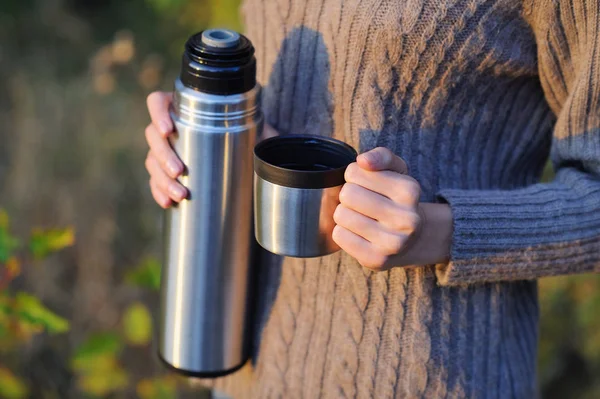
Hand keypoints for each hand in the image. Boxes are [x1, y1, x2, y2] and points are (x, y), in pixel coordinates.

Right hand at [144, 91, 277, 207]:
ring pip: (152, 161)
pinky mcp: (167, 172)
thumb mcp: (259, 133)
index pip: (158, 102)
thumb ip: (265, 134)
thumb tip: (271, 144)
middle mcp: (172, 128)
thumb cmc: (250, 138)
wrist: (249, 159)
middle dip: (164, 156)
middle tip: (180, 171)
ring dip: (162, 179)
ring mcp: (167, 150)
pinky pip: (155, 182)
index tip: (168, 130)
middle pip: (153, 136)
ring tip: (180, 194)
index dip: (157, 113)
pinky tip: (168, 203)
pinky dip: (159, 193)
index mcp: (186, 109)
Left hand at [332, 147, 451, 270]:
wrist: (413, 240)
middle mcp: (406, 218)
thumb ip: (381, 156)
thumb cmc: (398, 199)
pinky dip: (343, 232)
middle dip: (349, 195)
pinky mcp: (377, 260)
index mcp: (410, 191)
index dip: (354, 176)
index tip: (366, 184)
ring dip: (345, 213)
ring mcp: (393, 243)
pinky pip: (339, 236)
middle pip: (347, 193)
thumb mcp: (397, 171)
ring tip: (361, 217)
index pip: (355, 171)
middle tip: (362, 202)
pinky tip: (358, 233)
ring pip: (341, 215)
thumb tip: (362, 161)